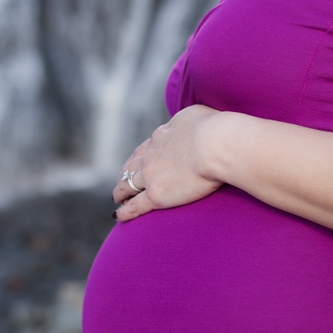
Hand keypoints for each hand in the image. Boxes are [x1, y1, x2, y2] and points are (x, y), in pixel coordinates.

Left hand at [113, 104, 224, 220]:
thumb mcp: (194, 115)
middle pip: (132, 167)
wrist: (214, 145)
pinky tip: (119, 216)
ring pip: (128, 186)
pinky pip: (135, 205)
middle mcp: (151, 156)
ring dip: (121, 192)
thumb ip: (186, 123)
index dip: (139, 158)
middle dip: (125, 174)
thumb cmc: (213, 128)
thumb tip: (187, 125)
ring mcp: (151, 176)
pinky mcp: (156, 195)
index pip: (145, 149)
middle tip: (121, 182)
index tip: (136, 163)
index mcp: (161, 137)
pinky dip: (125, 212)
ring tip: (118, 199)